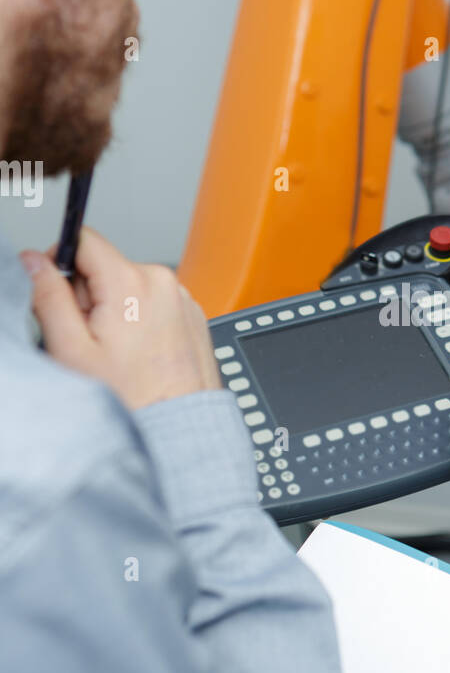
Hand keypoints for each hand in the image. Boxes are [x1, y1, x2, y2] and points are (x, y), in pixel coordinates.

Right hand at [20, 227, 222, 410]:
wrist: (181, 433)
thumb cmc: (133, 400)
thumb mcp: (72, 349)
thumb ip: (48, 296)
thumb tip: (33, 260)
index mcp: (133, 282)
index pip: (84, 239)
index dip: (61, 263)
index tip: (58, 295)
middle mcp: (164, 283)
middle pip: (106, 268)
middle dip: (89, 299)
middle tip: (92, 342)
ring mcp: (183, 300)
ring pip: (129, 290)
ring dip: (116, 314)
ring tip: (120, 355)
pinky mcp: (193, 318)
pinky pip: (154, 307)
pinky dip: (141, 325)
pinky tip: (140, 357)